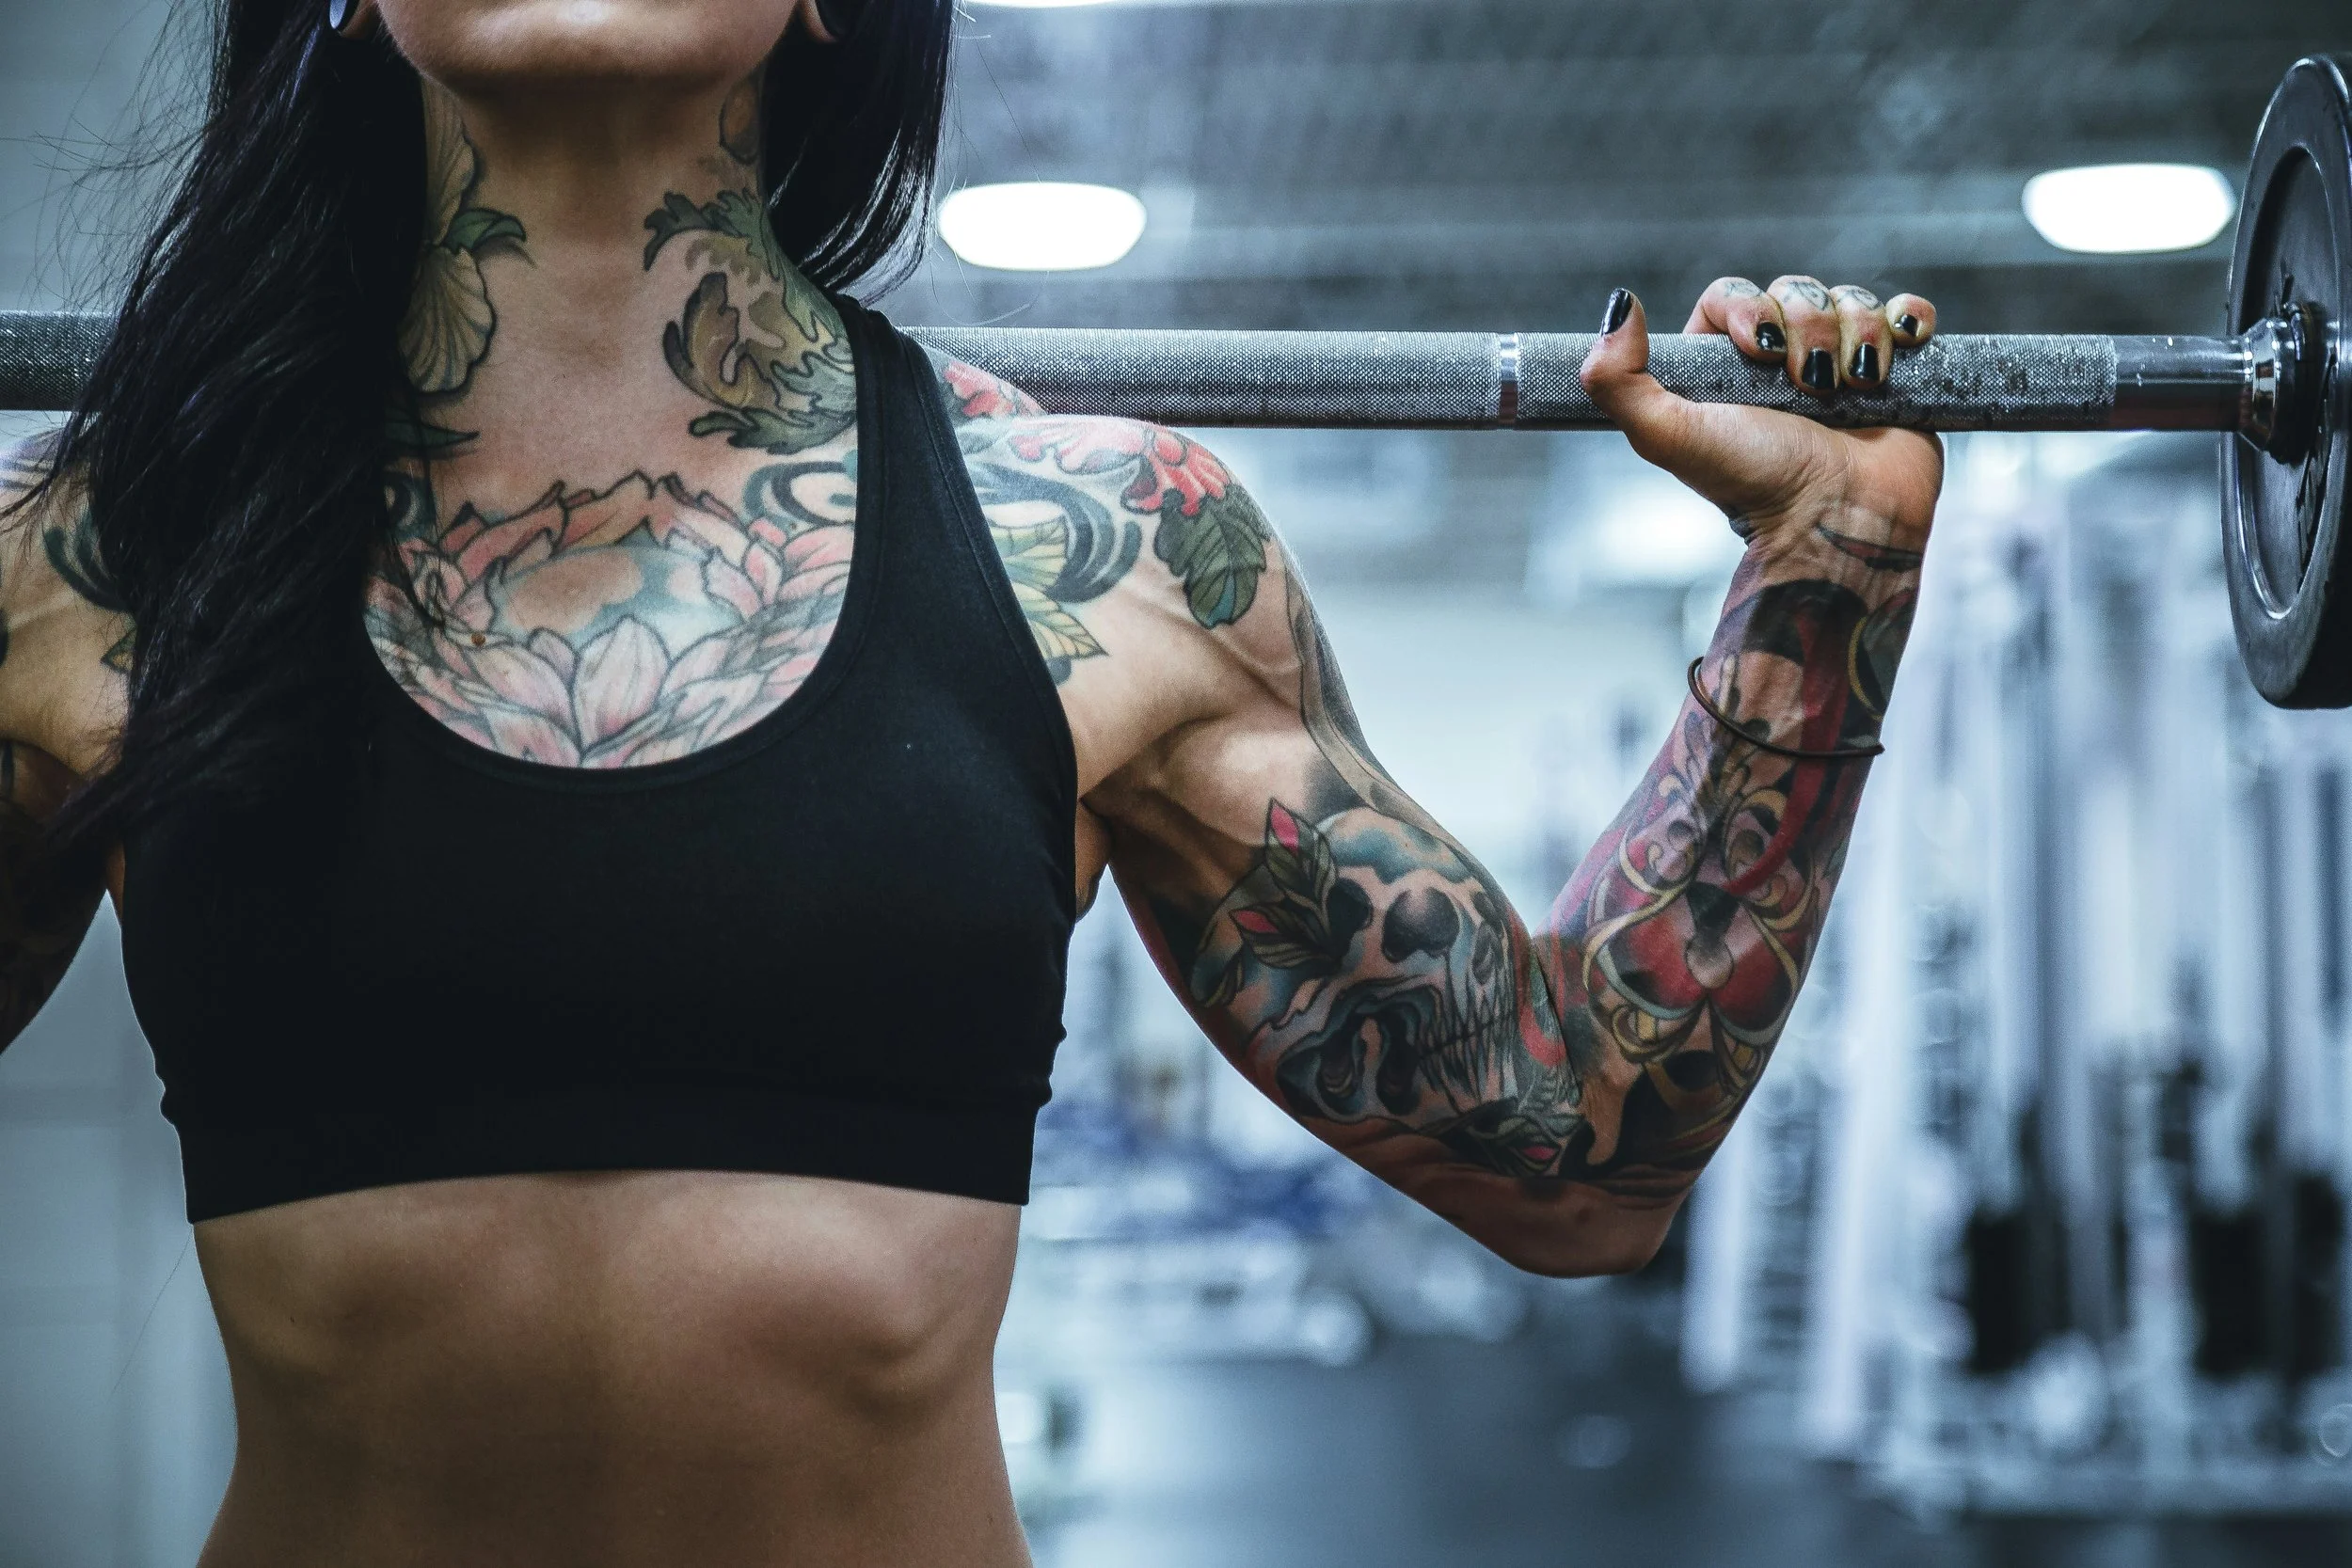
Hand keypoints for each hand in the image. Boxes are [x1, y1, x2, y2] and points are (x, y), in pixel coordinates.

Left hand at [1578, 277, 1944, 564]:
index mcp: (1722, 370)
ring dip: (1855, 335)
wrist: (1839, 520)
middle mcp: (1779, 364)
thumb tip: (1619, 304)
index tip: (1760, 350)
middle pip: (1795, 291)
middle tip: (1810, 387)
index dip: (1748, 308)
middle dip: (1807, 327)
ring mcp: (1839, 366)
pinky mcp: (1895, 373)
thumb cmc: (1755, 483)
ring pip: (1850, 301)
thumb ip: (1618, 380)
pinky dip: (1907, 320)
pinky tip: (1898, 350)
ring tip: (1852, 390)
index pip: (1731, 296)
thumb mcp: (1668, 436)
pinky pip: (1905, 313)